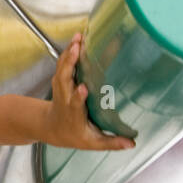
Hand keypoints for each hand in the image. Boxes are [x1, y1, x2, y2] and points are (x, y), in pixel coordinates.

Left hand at [47, 33, 135, 151]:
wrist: (51, 127)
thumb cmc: (74, 135)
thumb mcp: (92, 143)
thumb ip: (111, 143)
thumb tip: (132, 144)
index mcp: (73, 114)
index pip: (75, 104)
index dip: (78, 96)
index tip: (83, 88)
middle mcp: (64, 99)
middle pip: (64, 80)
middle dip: (69, 64)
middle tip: (78, 49)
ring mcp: (60, 88)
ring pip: (62, 68)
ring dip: (69, 52)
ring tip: (79, 37)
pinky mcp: (60, 80)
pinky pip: (63, 63)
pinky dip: (68, 51)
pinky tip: (78, 39)